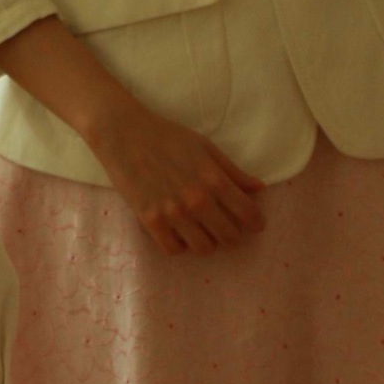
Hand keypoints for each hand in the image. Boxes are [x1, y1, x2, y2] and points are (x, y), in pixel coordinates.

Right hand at [90, 97, 264, 255]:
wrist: (124, 134)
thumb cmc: (167, 136)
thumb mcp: (205, 147)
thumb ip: (233, 171)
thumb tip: (259, 188)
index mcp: (214, 179)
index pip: (248, 215)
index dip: (256, 222)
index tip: (254, 223)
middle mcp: (197, 200)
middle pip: (229, 238)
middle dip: (233, 235)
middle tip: (226, 227)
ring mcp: (173, 213)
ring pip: (204, 248)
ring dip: (207, 241)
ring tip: (202, 229)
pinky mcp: (150, 220)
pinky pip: (174, 249)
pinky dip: (180, 244)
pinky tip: (179, 231)